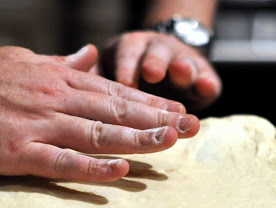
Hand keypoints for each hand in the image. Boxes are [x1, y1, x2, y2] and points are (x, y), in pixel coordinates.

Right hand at [0, 45, 198, 181]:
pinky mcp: (18, 152)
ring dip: (137, 138)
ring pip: (97, 132)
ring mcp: (38, 125)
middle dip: (157, 119)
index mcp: (60, 79)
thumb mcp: (27, 61)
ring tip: (171, 142)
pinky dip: (92, 168)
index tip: (180, 112)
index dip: (151, 103)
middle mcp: (56, 100)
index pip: (115, 92)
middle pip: (116, 110)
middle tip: (192, 127)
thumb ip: (62, 63)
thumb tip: (90, 55)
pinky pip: (62, 161)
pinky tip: (119, 170)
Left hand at [99, 31, 221, 110]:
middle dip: (155, 64)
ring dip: (183, 68)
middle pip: (156, 56)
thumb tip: (66, 76)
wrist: (166, 66)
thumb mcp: (110, 73)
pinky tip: (208, 88)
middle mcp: (157, 52)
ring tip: (183, 74)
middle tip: (152, 74)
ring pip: (183, 63)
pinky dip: (208, 82)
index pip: (126, 54)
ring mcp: (183, 62)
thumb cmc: (128, 76)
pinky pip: (207, 78)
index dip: (126, 66)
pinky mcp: (203, 77)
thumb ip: (92, 76)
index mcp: (131, 50)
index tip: (124, 80)